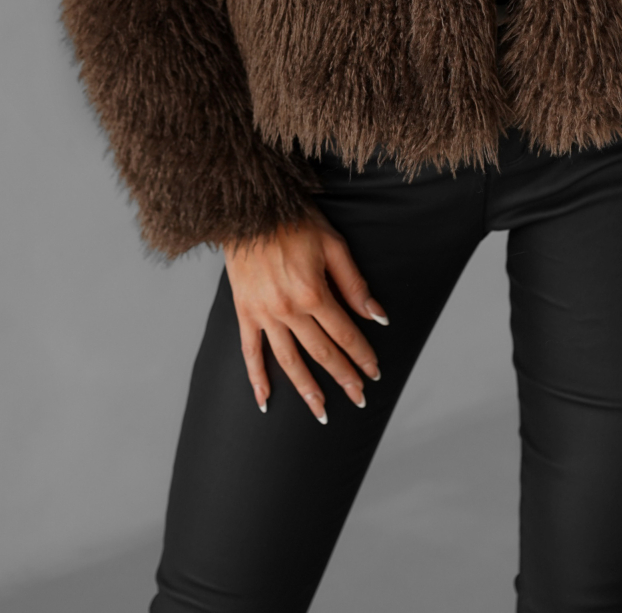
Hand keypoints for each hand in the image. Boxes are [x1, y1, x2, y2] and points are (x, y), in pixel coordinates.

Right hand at [223, 205, 388, 422]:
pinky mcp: (244, 311)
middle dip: (343, 377)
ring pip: (288, 360)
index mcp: (313, 292)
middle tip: (359, 399)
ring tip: (321, 412)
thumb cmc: (294, 219)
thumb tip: (377, 315)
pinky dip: (257, 378)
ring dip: (306, 389)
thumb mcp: (333, 244)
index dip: (362, 355)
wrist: (248, 208)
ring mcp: (264, 313)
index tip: (375, 373)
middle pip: (321, 352)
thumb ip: (354, 283)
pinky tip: (266, 402)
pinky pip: (250, 352)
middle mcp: (288, 309)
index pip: (345, 333)